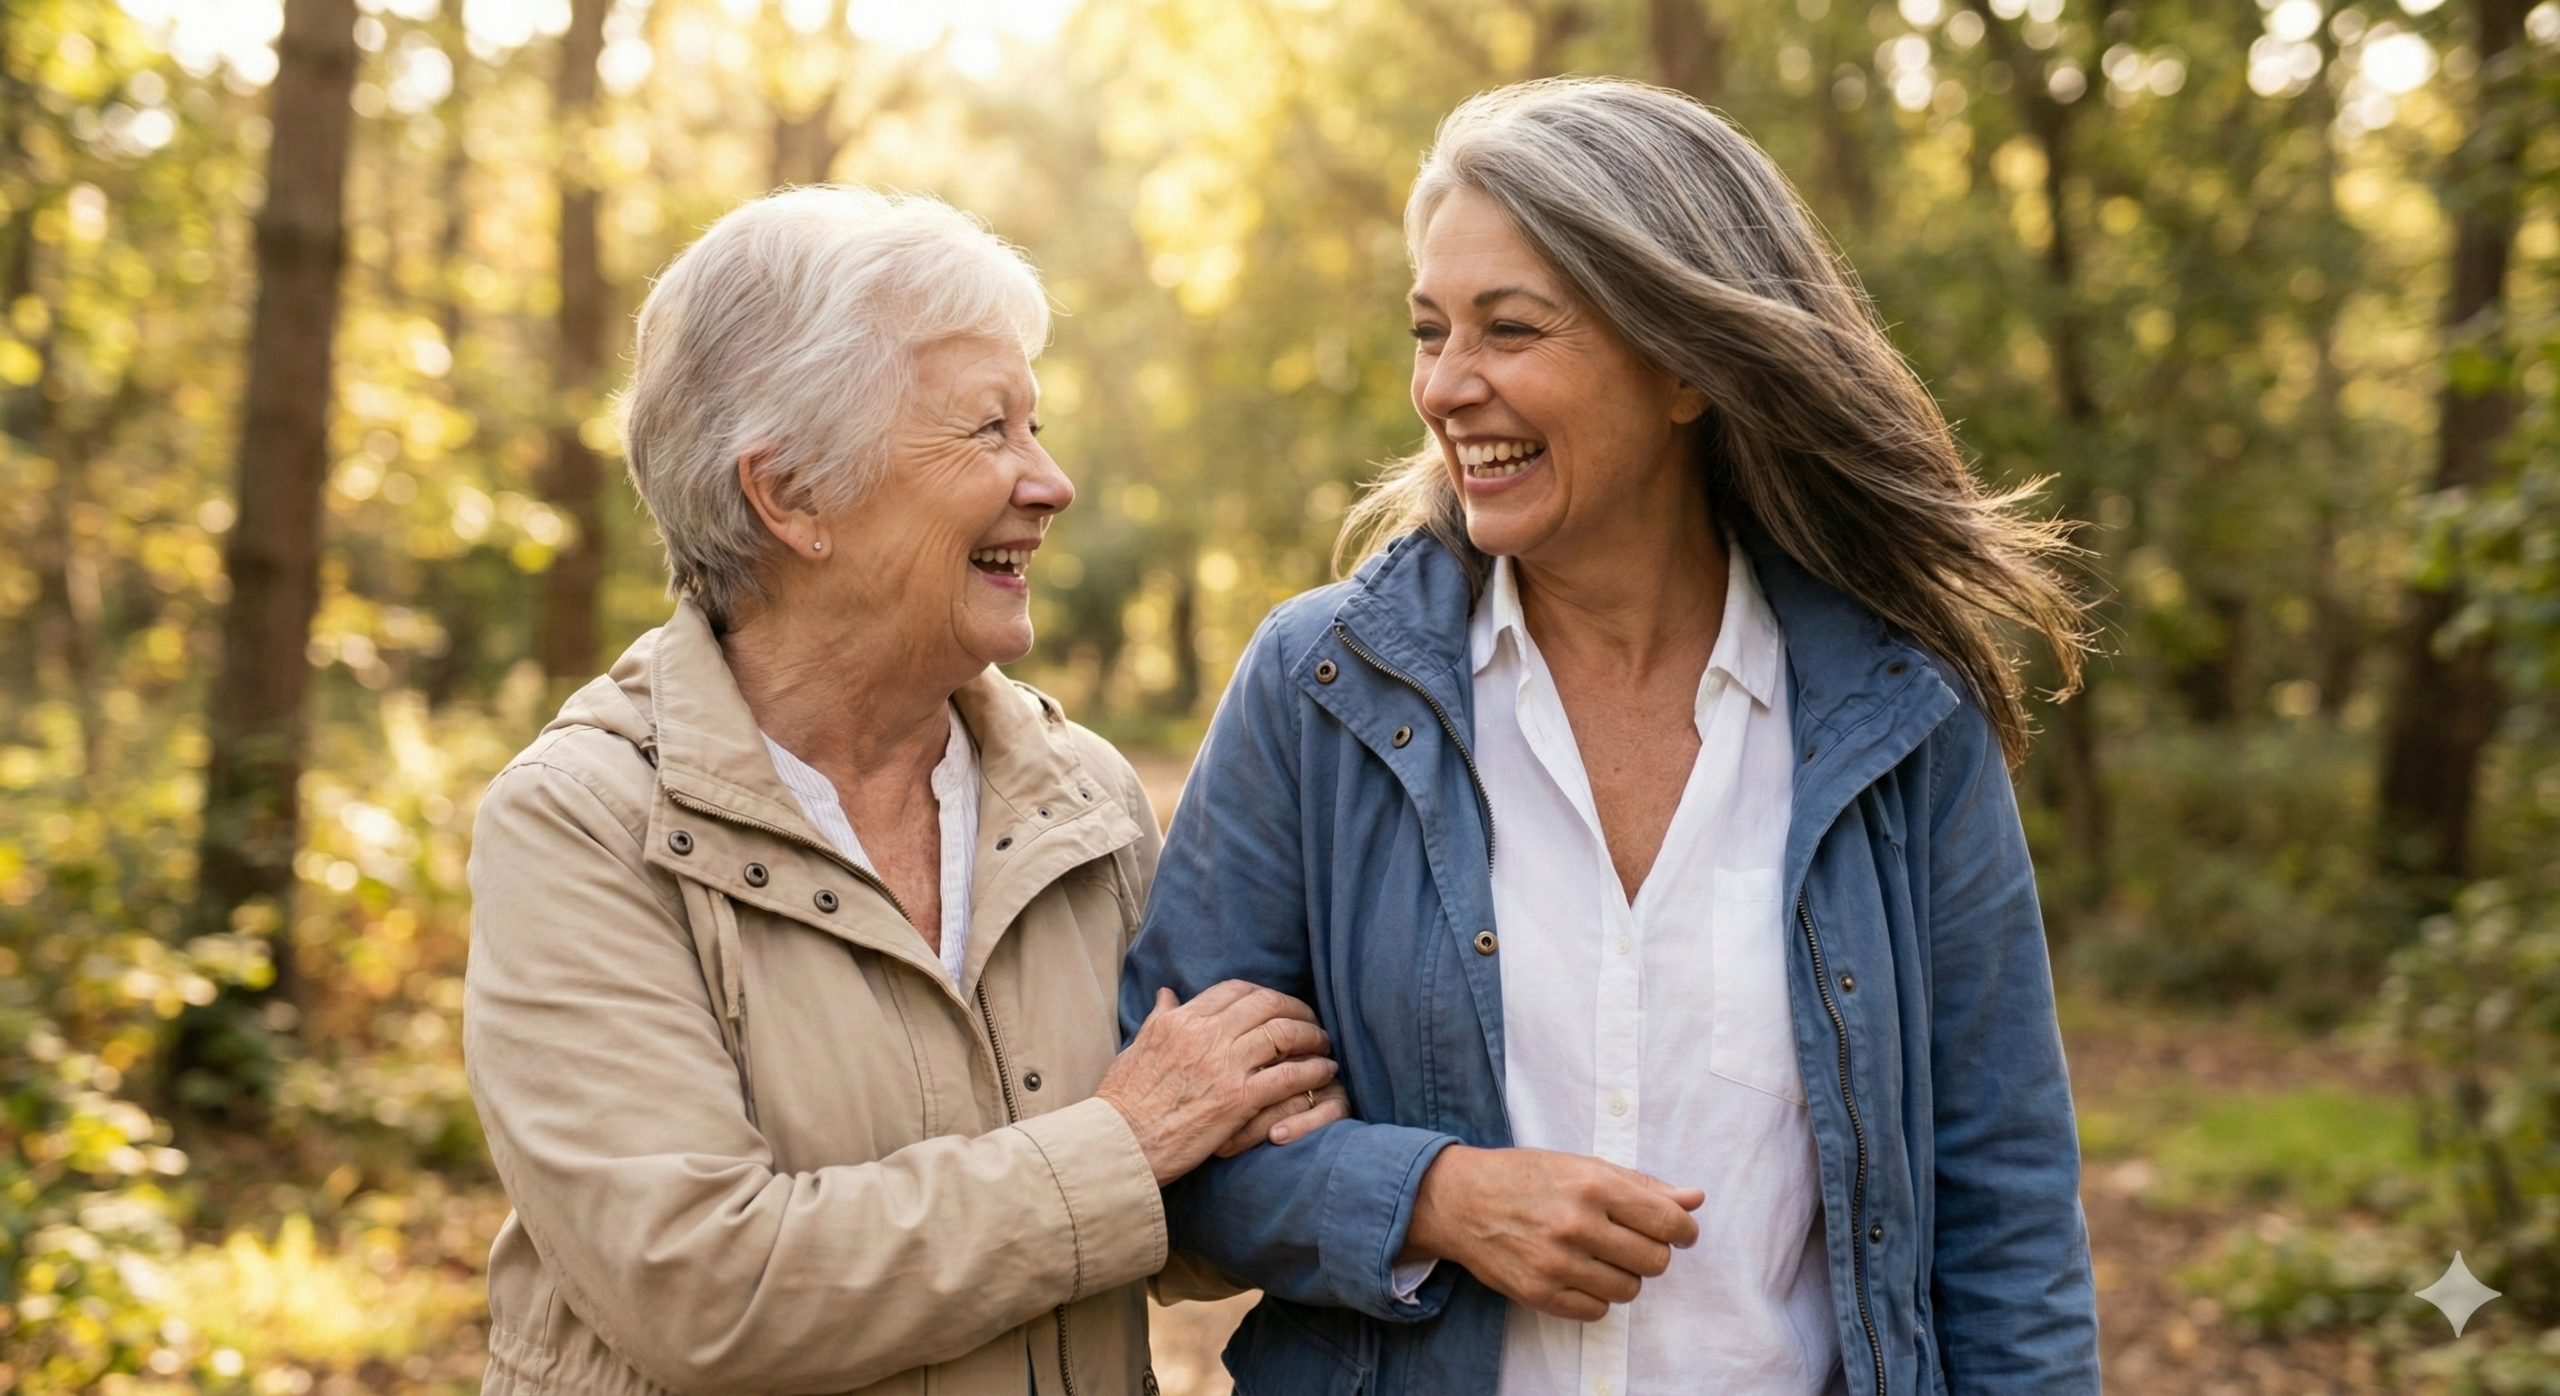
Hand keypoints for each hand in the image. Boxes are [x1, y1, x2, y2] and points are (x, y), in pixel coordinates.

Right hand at [1094, 982, 1339, 1184]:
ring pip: (1283, 1034)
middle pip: (1266, 1004)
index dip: (1263, 993)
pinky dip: (1313, 1070)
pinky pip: (1289, 1076)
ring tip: (1323, 1044)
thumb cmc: (1123, 1102)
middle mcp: (1205, 1035)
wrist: (1118, 1144)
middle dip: (1295, 1008)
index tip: (1277, 1004)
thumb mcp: (1137, 1048)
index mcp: (1180, 1020)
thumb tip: (1167, 994)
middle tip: (1310, 1021)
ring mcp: (1224, 1065)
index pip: (1234, 990)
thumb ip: (1158, 1019)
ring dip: (1311, 1036)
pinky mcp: (1238, 1099)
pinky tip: (1325, 1071)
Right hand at [1396, 1145, 1703, 1321]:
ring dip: (1622, 1275)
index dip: (1683, 1230)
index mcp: (1593, 1185)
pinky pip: (1596, 1311)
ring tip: (1599, 1255)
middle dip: (1652, 1253)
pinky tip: (1579, 1273)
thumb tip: (1694, 1199)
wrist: (1460, 1200)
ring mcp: (1557, 1263)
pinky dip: (1595, 1295)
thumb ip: (1642, 1185)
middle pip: (1655, 1261)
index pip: (1668, 1221)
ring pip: (1629, 1289)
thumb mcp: (1583, 1166)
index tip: (1678, 1231)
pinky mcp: (1539, 1293)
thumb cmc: (1526, 1177)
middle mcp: (1577, 1224)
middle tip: (1630, 1241)